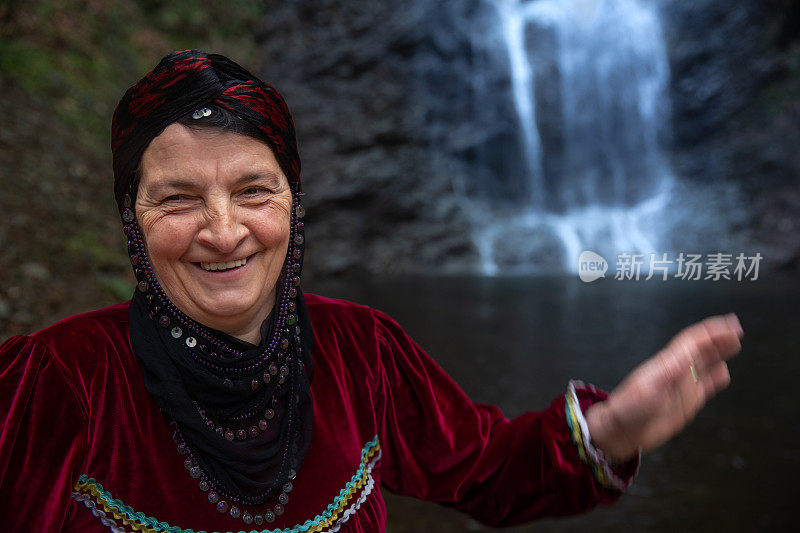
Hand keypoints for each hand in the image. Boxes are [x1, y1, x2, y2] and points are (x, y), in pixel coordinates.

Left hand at [585, 313, 742, 461]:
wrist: (621, 432)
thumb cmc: (628, 409)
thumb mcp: (646, 390)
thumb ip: (666, 374)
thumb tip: (685, 357)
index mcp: (667, 364)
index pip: (693, 341)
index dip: (711, 331)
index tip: (730, 324)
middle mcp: (676, 372)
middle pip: (701, 349)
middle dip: (719, 338)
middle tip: (737, 328)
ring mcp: (681, 387)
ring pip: (705, 365)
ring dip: (719, 354)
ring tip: (734, 344)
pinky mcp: (685, 403)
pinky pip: (705, 387)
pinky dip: (716, 378)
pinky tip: (724, 372)